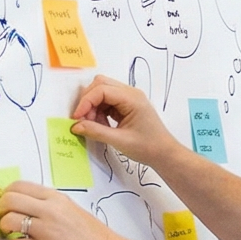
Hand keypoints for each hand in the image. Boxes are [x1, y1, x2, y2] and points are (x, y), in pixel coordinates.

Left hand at [0, 180, 128, 239]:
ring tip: (13, 234)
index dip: (6, 194)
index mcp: (56, 198)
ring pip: (9, 221)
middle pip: (9, 200)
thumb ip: (48, 205)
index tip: (7, 204)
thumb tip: (22, 206)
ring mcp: (47, 230)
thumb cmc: (92, 234)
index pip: (19, 186)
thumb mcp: (71, 209)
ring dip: (5, 229)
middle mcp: (50, 210)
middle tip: (4, 219)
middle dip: (0, 210)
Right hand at [66, 75, 180, 164]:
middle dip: (88, 101)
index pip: (101, 90)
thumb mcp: (119, 141)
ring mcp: (129, 98)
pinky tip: (101, 125)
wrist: (165, 154)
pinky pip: (107, 102)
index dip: (86, 102)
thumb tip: (75, 126)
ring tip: (95, 126)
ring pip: (102, 93)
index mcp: (132, 99)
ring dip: (93, 107)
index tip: (77, 118)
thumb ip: (96, 132)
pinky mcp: (127, 106)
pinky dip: (99, 111)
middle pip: (100, 85)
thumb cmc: (148, 147)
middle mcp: (131, 94)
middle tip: (84, 121)